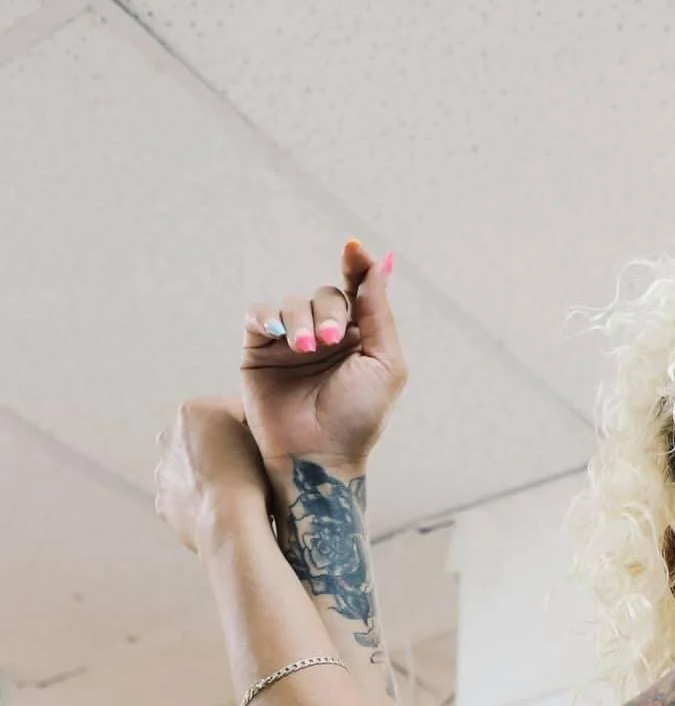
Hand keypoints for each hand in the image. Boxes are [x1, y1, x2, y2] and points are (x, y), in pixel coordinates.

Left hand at [154, 398, 269, 554]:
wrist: (230, 526)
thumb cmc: (251, 478)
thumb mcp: (262, 437)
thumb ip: (253, 423)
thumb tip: (256, 426)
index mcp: (191, 411)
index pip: (231, 411)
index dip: (254, 428)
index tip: (267, 446)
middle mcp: (169, 437)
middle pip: (206, 438)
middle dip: (224, 449)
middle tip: (251, 469)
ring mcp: (163, 472)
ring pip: (193, 468)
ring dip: (210, 474)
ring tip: (236, 492)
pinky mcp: (164, 502)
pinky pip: (187, 496)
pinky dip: (201, 500)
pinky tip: (221, 510)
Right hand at [241, 238, 407, 474]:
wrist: (318, 456)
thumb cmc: (358, 418)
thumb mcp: (385, 365)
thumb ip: (379, 313)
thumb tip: (381, 264)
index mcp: (359, 338)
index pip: (356, 290)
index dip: (356, 266)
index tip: (352, 249)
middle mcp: (325, 336)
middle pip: (325, 295)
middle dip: (329, 311)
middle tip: (330, 342)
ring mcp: (291, 343)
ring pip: (292, 303)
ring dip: (301, 320)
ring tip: (306, 349)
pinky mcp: (259, 352)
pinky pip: (258, 315)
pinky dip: (267, 316)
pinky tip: (279, 335)